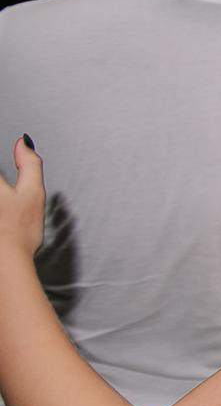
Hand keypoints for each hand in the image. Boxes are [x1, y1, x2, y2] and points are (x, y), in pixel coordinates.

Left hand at [2, 137, 40, 257]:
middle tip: (11, 195)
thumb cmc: (20, 231)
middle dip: (2, 183)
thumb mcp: (33, 193)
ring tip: (7, 208)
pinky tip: (5, 214)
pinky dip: (1, 208)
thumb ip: (30, 163)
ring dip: (4, 198)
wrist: (5, 263)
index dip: (1, 170)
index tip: (11, 184)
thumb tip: (23, 142)